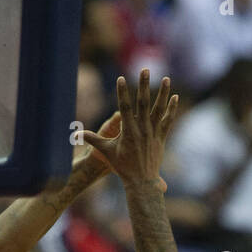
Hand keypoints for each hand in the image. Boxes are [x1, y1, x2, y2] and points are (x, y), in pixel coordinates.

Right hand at [78, 70, 179, 191]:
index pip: (125, 107)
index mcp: (128, 132)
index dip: (123, 92)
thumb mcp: (106, 152)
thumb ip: (93, 140)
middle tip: (145, 69)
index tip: (121, 78)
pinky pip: (168, 120)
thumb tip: (76, 134)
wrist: (141, 181)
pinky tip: (174, 97)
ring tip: (166, 78)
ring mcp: (154, 133)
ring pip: (159, 109)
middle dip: (144, 85)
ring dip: (162, 93)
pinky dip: (171, 109)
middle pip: (144, 103)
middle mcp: (142, 130)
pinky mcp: (161, 137)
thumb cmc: (122, 167)